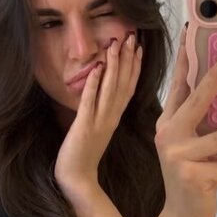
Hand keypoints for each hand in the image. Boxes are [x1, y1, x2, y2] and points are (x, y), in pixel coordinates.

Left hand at [54, 32, 142, 193]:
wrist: (77, 180)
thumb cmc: (83, 156)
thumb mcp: (96, 130)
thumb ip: (101, 112)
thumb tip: (102, 94)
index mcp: (114, 118)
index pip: (128, 88)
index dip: (134, 67)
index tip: (138, 47)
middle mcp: (110, 118)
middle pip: (123, 84)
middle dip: (128, 59)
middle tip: (132, 36)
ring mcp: (98, 122)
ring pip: (110, 90)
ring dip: (114, 66)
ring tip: (116, 43)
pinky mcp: (84, 127)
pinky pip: (90, 102)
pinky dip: (94, 85)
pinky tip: (97, 68)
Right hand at [155, 24, 216, 216]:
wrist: (183, 216)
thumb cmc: (193, 175)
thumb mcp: (192, 144)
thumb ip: (205, 122)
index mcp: (169, 122)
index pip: (179, 84)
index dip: (186, 57)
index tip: (194, 31)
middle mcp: (169, 135)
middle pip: (198, 99)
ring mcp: (179, 156)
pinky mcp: (193, 178)